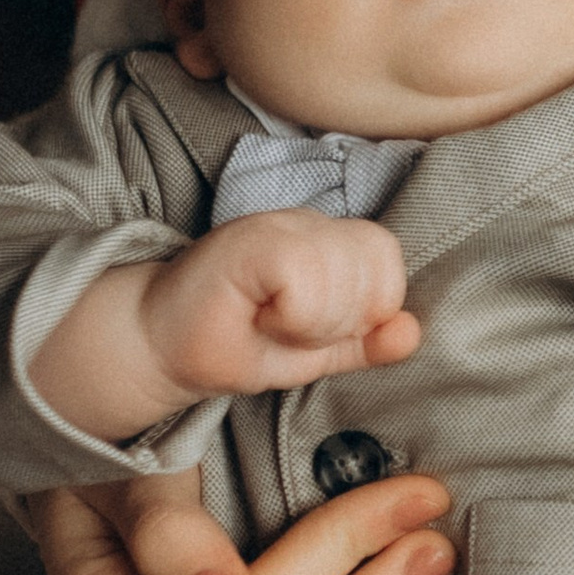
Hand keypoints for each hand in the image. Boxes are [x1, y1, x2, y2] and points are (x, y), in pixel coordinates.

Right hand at [30, 216, 417, 442]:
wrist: (160, 348)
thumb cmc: (234, 344)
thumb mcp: (314, 353)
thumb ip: (364, 342)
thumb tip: (413, 333)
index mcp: (328, 240)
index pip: (387, 257)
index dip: (367, 305)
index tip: (317, 326)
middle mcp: (306, 221)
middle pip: (375, 260)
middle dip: (342, 316)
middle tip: (291, 326)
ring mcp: (276, 224)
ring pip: (343, 268)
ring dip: (314, 319)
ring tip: (273, 321)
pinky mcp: (249, 240)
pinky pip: (305, 274)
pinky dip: (293, 312)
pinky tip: (262, 316)